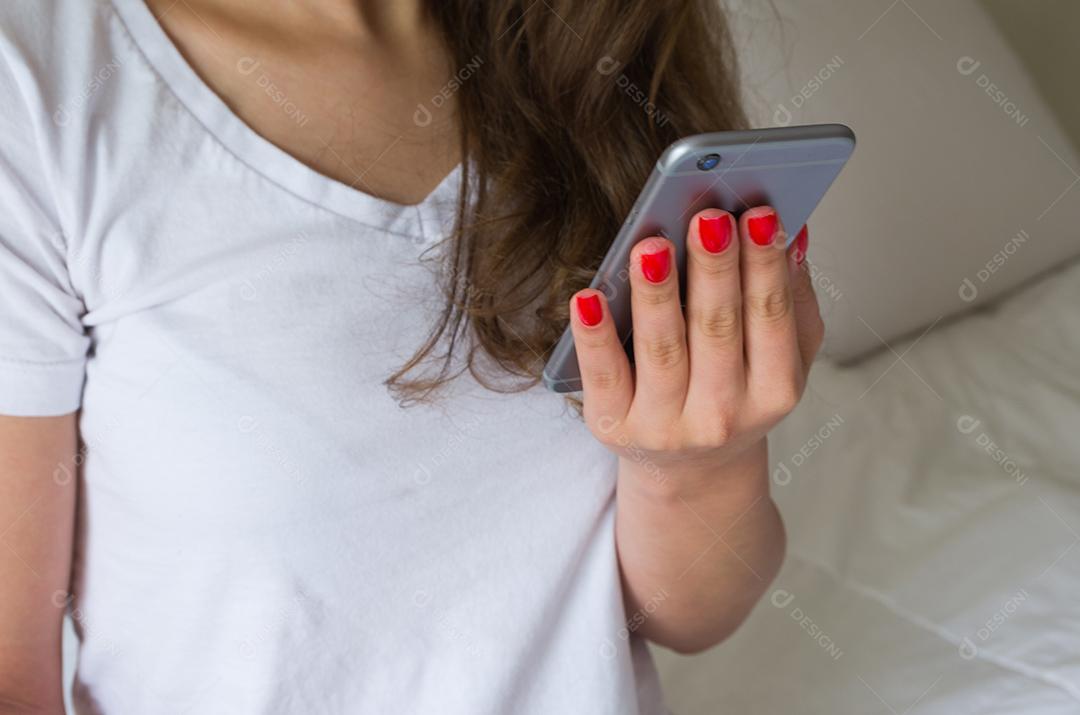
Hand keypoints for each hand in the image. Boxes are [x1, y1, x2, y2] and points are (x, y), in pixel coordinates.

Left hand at [570, 206, 822, 492]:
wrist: (690, 469)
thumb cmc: (735, 392)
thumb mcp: (781, 356)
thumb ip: (792, 298)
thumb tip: (791, 231)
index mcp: (775, 390)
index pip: (771, 316)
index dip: (765, 265)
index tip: (760, 213)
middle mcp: (723, 414)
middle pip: (717, 329)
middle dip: (714, 269)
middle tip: (707, 217)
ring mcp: (665, 426)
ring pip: (662, 348)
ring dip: (656, 295)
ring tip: (652, 246)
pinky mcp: (615, 427)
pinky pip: (603, 376)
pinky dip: (595, 337)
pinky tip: (588, 298)